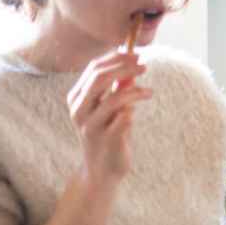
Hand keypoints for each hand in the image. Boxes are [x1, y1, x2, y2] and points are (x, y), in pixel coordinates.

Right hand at [66, 51, 150, 187]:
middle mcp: (79, 111)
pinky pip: (124, 119)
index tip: (135, 55)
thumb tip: (131, 64)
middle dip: (125, 68)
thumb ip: (116, 87)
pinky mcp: (107, 140)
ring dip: (136, 91)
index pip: (93, 69)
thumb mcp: (109, 107)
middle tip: (144, 66)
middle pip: (100, 79)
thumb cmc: (107, 133)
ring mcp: (91, 126)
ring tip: (149, 92)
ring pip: (114, 99)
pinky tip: (137, 112)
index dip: (116, 58)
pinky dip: (133, 111)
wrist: (101, 169)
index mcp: (76, 98)